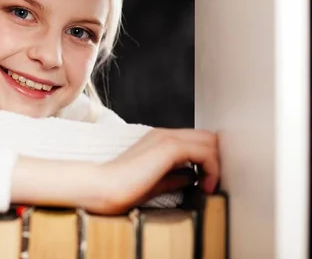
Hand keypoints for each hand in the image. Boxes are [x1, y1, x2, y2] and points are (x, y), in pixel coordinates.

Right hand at [11, 127, 218, 214]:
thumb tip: (194, 177)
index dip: (209, 159)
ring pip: (210, 141)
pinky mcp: (170, 147)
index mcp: (160, 139)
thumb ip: (176, 177)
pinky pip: (204, 152)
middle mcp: (165, 134)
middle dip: (216, 159)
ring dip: (216, 164)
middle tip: (211, 183)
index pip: (197, 140)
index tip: (207, 182)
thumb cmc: (124, 188)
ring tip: (208, 187)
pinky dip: (211, 169)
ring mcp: (167, 137)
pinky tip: (204, 186)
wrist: (105, 187)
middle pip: (208, 136)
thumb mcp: (157, 182)